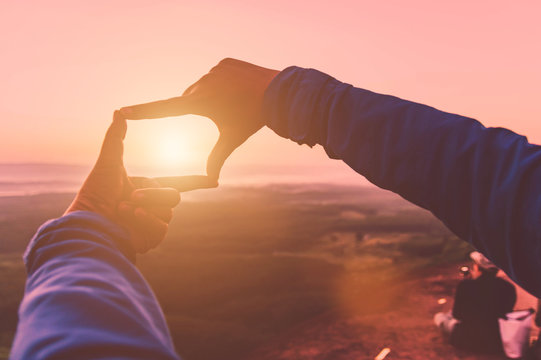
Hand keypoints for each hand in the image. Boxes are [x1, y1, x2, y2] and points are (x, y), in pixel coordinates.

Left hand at [66, 111, 211, 253]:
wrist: (87, 226)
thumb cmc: (94, 194)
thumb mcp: (108, 163)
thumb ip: (115, 138)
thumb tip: (118, 111)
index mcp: (147, 187)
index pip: (178, 182)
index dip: (197, 181)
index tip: (214, 180)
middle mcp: (152, 205)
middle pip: (173, 196)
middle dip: (153, 194)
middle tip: (131, 196)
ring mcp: (152, 223)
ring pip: (168, 212)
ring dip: (145, 208)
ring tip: (122, 209)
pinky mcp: (150, 239)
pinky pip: (161, 228)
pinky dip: (145, 223)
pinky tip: (128, 222)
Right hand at [119, 58, 278, 182]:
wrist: (279, 93)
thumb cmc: (252, 119)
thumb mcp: (232, 139)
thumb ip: (217, 157)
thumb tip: (211, 182)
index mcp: (199, 103)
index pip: (165, 110)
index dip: (143, 112)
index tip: (123, 110)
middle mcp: (202, 84)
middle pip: (189, 99)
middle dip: (198, 107)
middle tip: (221, 112)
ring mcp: (213, 70)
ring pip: (203, 87)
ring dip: (211, 95)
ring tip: (234, 101)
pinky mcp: (224, 62)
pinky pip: (216, 75)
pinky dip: (222, 83)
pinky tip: (240, 88)